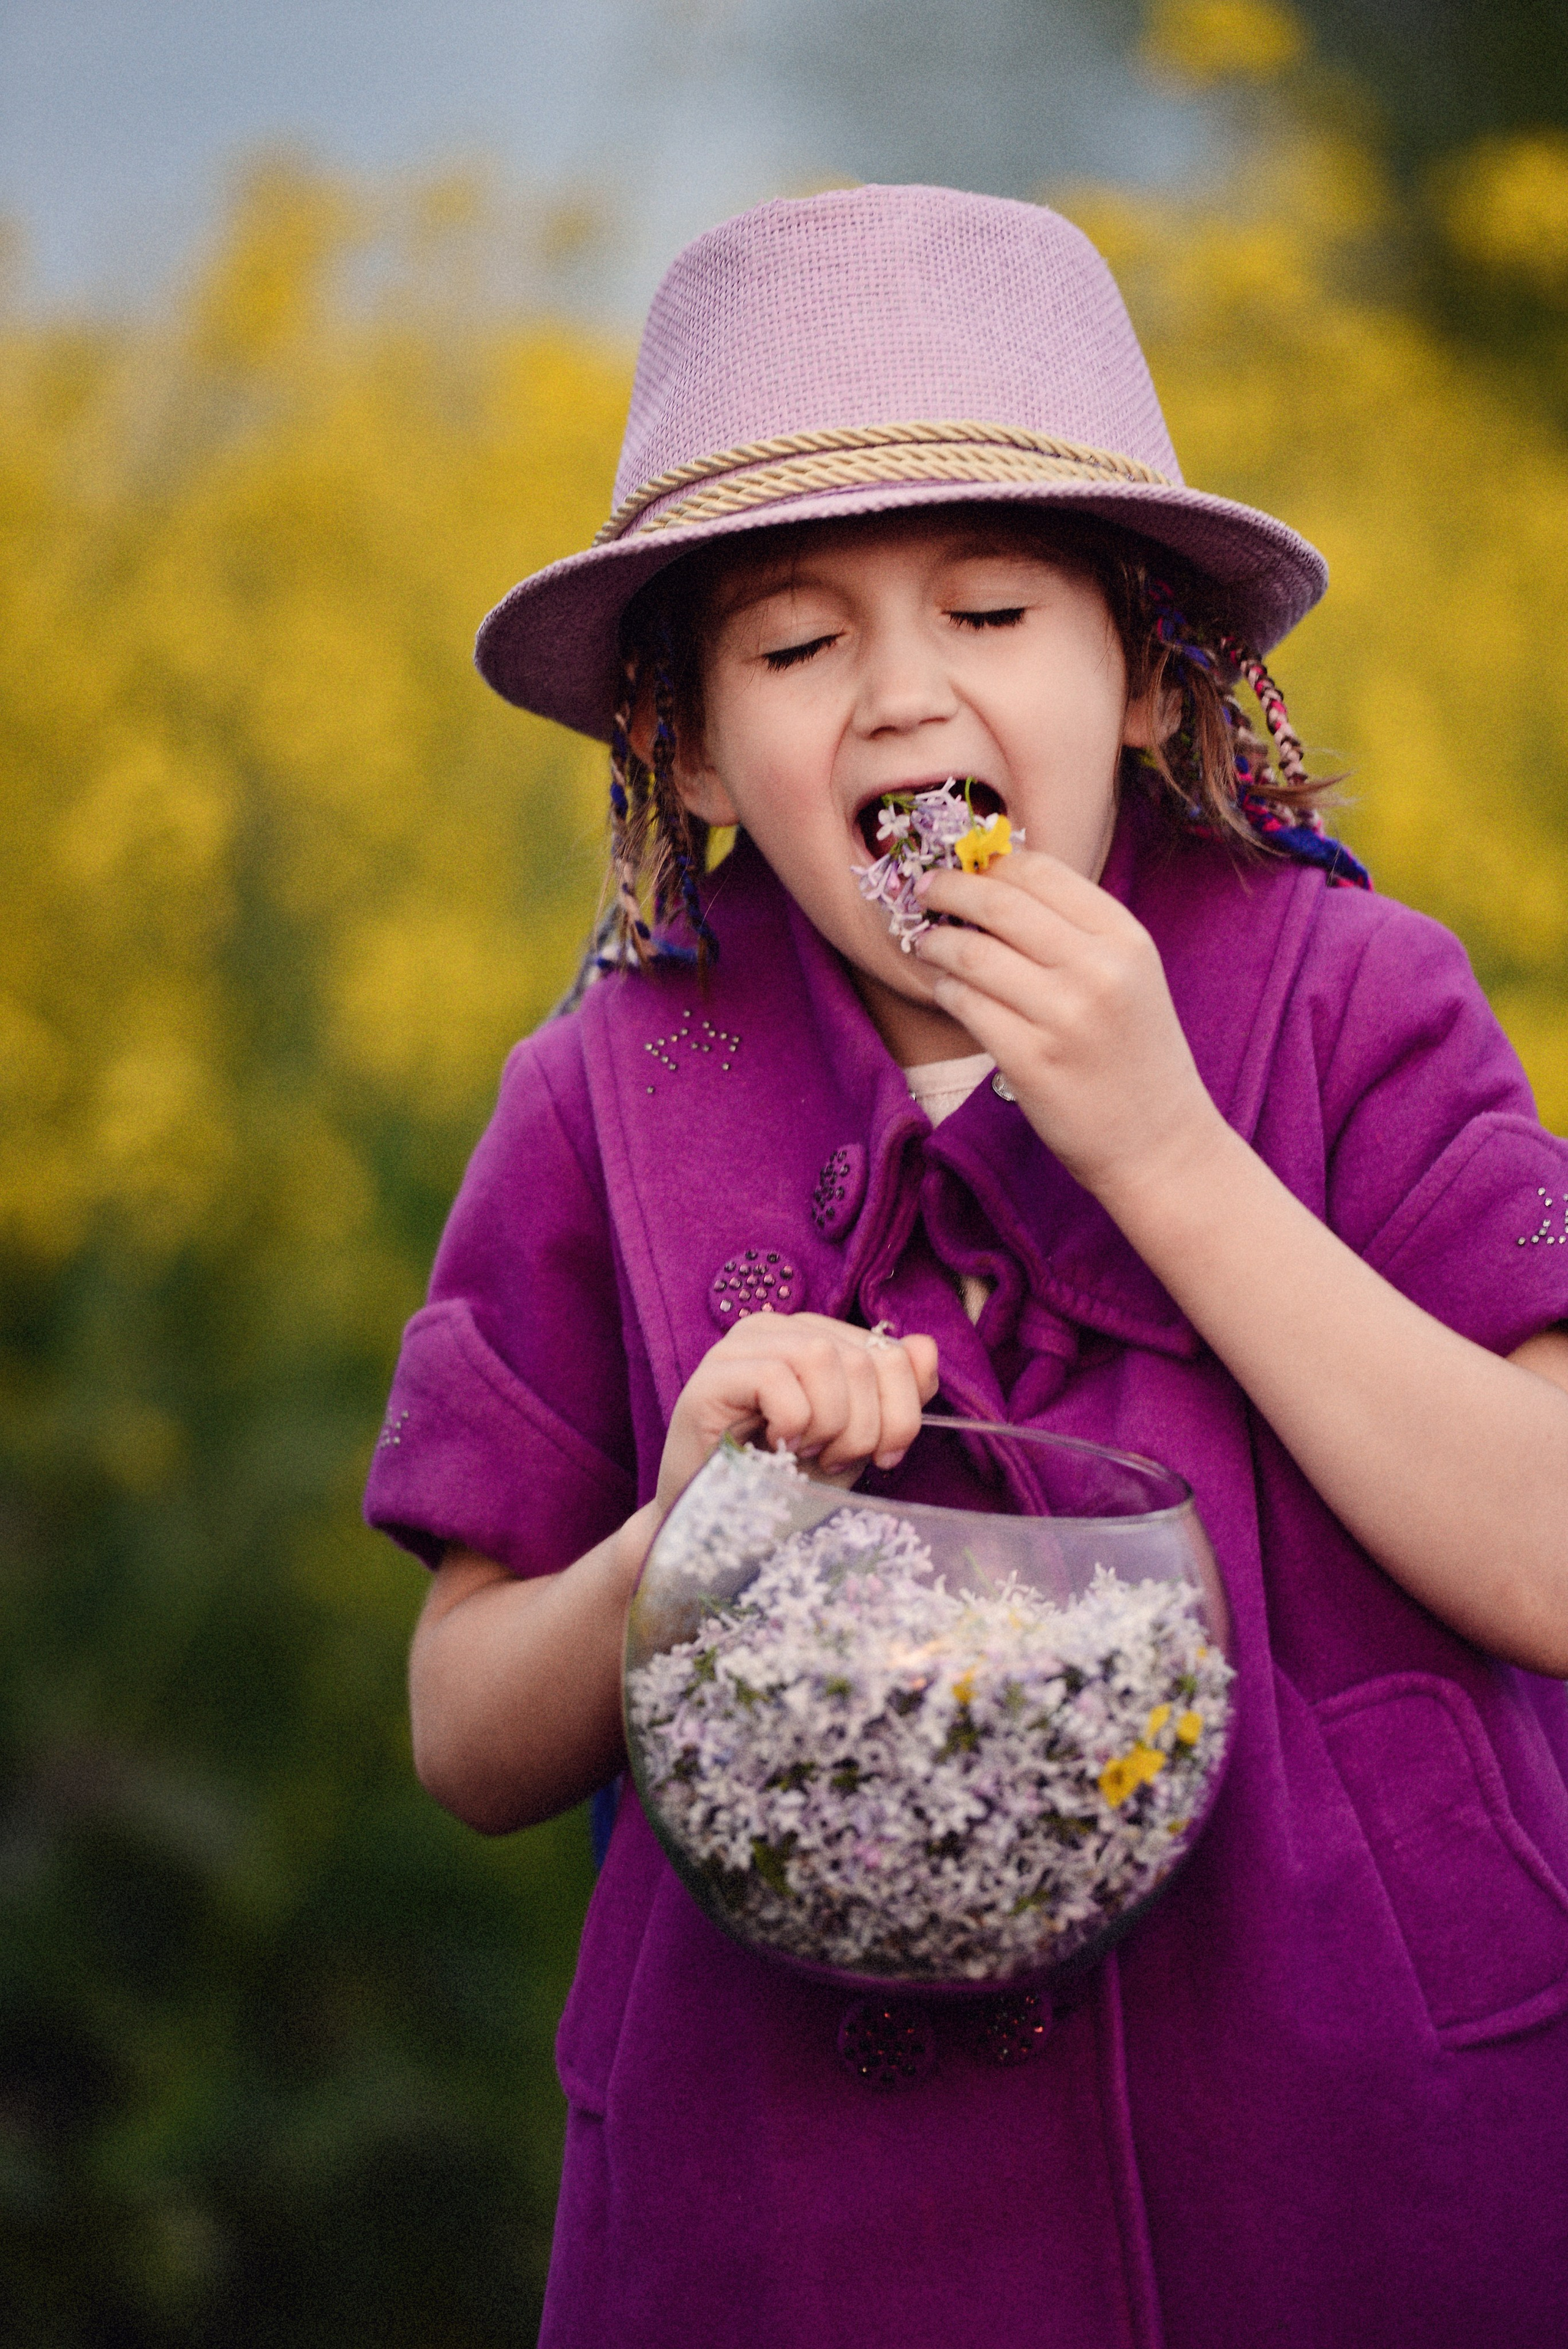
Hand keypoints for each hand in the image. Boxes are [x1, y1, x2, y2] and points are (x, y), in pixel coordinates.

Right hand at [656, 1314, 939, 1517]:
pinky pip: (777, 1377)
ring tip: (807, 1452)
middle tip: (835, 1459)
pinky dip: (791, 1422)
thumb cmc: (790, 1482)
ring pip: (822, 1358)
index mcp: (817, 1336)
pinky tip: (776, 1447)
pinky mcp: (713, 1375)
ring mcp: (741, 1346)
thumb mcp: (859, 1439)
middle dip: (867, 1426)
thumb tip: (925, 1348)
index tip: (881, 1456)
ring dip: (829, 1423)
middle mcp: (779, 1328)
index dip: (902, 1411)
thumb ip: (898, 1394)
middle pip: (863, 1357)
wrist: (724, 1530)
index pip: (892, 1351)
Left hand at [913, 847, 1222, 1208]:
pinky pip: (966, 1005)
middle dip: (950, 889)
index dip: (991, 863)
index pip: (1042, 873)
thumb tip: (995, 884)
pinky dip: (946, 990)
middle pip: (1000, 904)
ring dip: (937, 943)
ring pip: (972, 954)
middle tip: (924, 890)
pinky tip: (946, 989)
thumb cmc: (1135, 1054)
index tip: (964, 865)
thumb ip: (1075, 931)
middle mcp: (1098, 970)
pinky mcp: (1030, 1061)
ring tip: (927, 944)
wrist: (1160, 1143)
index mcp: (1125, 938)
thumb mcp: (1129, 975)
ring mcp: (1063, 1016)